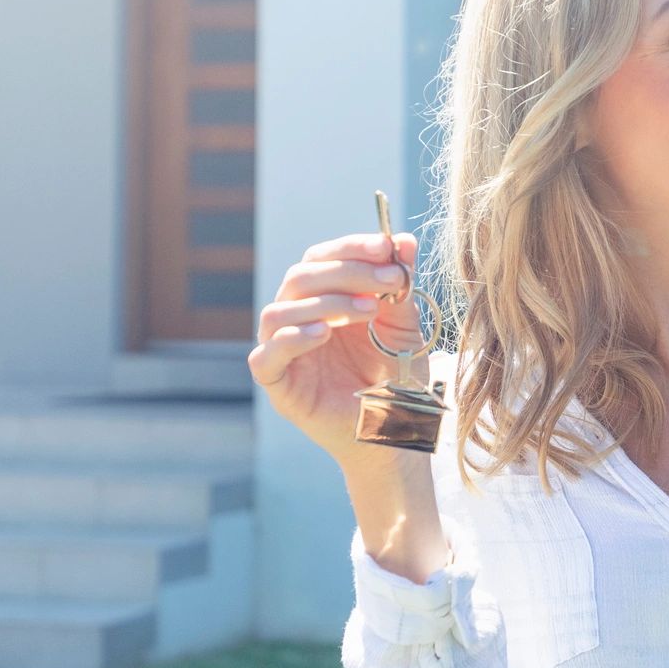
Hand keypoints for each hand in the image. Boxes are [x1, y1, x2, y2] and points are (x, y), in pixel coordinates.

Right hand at [247, 230, 422, 464]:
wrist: (397, 428)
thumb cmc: (396, 375)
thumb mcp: (403, 325)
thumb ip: (400, 285)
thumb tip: (403, 239)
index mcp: (323, 298)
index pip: (322, 258)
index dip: (351, 247)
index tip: (386, 246)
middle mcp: (297, 318)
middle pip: (301, 277)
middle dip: (348, 272)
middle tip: (388, 280)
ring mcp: (282, 351)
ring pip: (280, 311)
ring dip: (326, 302)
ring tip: (369, 310)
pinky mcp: (277, 384)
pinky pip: (266, 356)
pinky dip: (292, 339)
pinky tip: (323, 334)